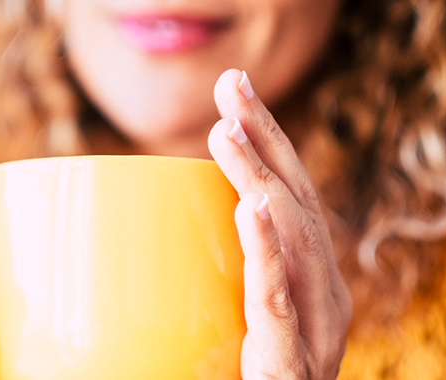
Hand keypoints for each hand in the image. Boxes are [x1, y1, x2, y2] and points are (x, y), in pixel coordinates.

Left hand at [208, 69, 351, 378]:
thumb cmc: (230, 379)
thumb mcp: (224, 325)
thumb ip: (208, 284)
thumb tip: (125, 248)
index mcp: (305, 284)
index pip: (289, 201)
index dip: (268, 146)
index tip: (233, 98)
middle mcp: (321, 300)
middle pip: (296, 206)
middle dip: (268, 141)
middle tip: (231, 87)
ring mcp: (315, 333)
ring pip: (295, 242)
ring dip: (261, 178)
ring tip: (228, 133)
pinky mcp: (292, 365)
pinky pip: (280, 303)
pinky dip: (268, 252)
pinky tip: (255, 208)